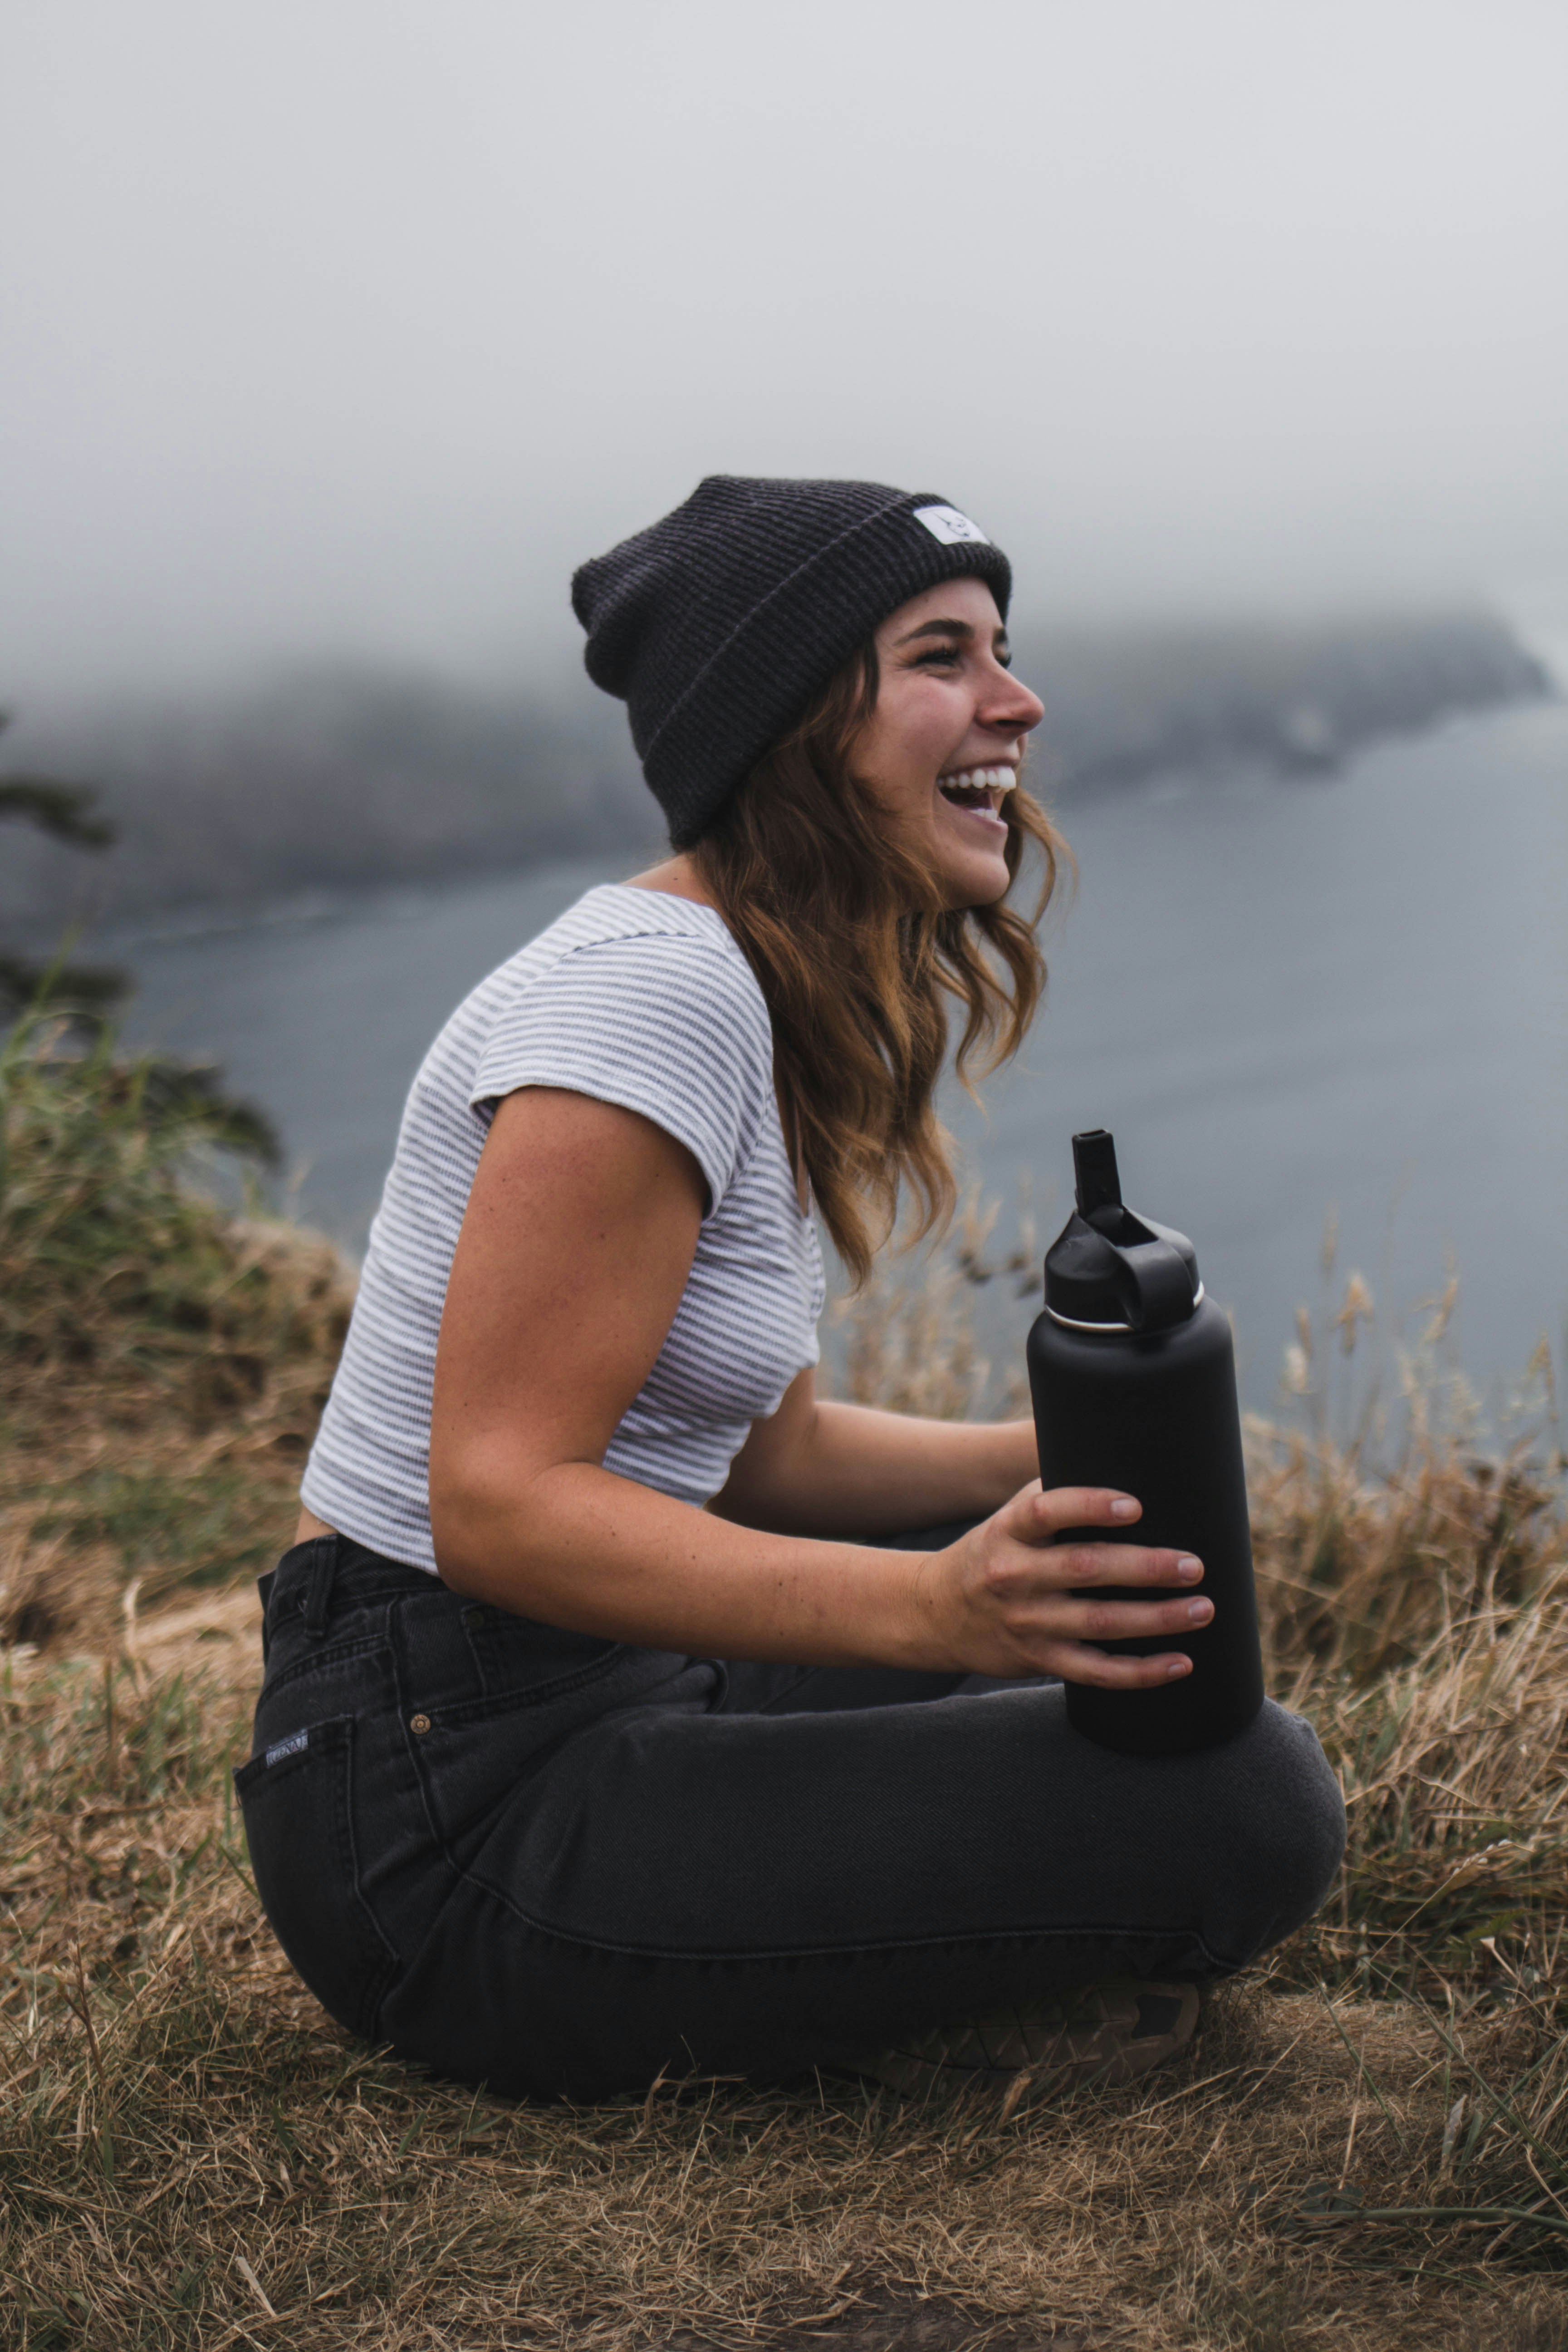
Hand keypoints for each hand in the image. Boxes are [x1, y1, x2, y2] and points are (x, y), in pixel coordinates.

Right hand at [912, 1483, 1209, 1684]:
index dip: (1089, 1506)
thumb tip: (1128, 1464)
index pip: (1045, 1511)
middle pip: (1084, 1569)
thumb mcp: (1009, 1519)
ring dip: (1157, 1618)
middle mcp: (1014, 1576)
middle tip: (1194, 1564)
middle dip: (1145, 1567)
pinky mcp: (1040, 1660)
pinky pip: (1097, 1672)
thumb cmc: (993, 1552)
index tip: (1134, 1506)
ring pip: (1099, 1624)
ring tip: (1202, 1607)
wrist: (934, 1613)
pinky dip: (1141, 1672)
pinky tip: (1180, 1662)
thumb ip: (1055, 1497)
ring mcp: (1027, 1622)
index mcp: (1008, 1531)